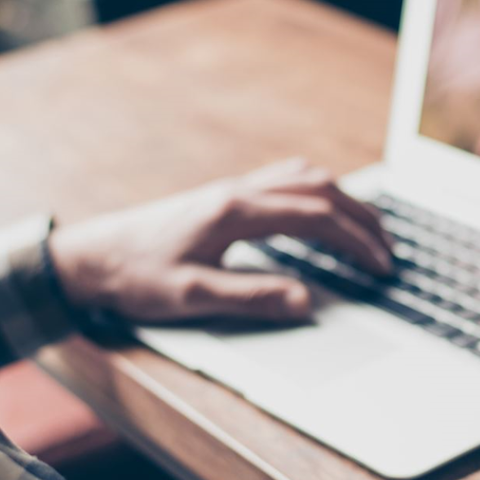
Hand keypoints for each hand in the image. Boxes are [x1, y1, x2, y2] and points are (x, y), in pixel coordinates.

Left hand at [46, 159, 391, 323]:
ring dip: (343, 200)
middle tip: (389, 251)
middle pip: (319, 189)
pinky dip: (317, 192)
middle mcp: (238, 192)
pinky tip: (322, 210)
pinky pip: (284, 180)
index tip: (381, 265)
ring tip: (369, 229)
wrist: (90, 257)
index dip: (355, 240)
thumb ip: (252, 298)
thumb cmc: (135, 278)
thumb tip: (307, 301)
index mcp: (236, 212)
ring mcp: (231, 190)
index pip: (314, 216)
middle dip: (361, 219)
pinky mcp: (223, 197)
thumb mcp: (192, 297)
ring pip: (303, 178)